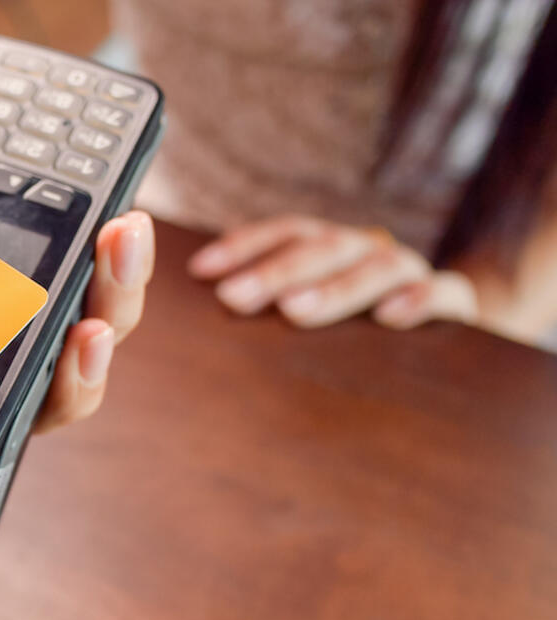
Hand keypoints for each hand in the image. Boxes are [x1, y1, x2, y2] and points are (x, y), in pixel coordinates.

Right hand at [0, 29, 156, 430]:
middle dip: (77, 370)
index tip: (5, 400)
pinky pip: (102, 269)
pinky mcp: (60, 234)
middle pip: (41, 384)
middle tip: (86, 330)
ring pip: (86, 328)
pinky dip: (119, 256)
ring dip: (115, 302)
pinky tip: (122, 217)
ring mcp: (20, 282)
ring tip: (119, 249)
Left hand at [188, 215, 477, 329]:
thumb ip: (265, 307)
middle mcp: (369, 250)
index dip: (243, 246)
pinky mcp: (454, 305)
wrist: (440, 351)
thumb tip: (202, 307)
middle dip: (275, 273)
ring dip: (333, 289)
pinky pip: (444, 294)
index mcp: (332, 247)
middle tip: (232, 299)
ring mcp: (412, 274)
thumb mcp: (306, 316)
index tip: (200, 270)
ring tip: (293, 311)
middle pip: (323, 248)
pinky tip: (391, 318)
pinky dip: (419, 300)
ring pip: (376, 268)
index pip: (287, 232)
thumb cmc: (351, 336)